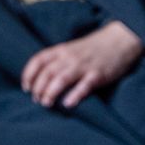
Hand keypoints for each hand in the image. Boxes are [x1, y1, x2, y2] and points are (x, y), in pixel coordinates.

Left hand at [21, 21, 143, 108]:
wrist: (119, 40)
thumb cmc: (92, 48)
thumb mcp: (70, 49)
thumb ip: (57, 60)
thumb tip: (41, 77)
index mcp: (60, 50)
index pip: (38, 60)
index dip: (28, 74)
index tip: (25, 87)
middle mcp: (69, 57)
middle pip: (47, 72)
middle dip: (38, 87)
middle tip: (36, 100)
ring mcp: (83, 65)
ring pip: (61, 79)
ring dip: (51, 92)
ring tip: (46, 103)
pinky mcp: (98, 75)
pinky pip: (84, 86)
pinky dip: (75, 95)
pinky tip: (67, 104)